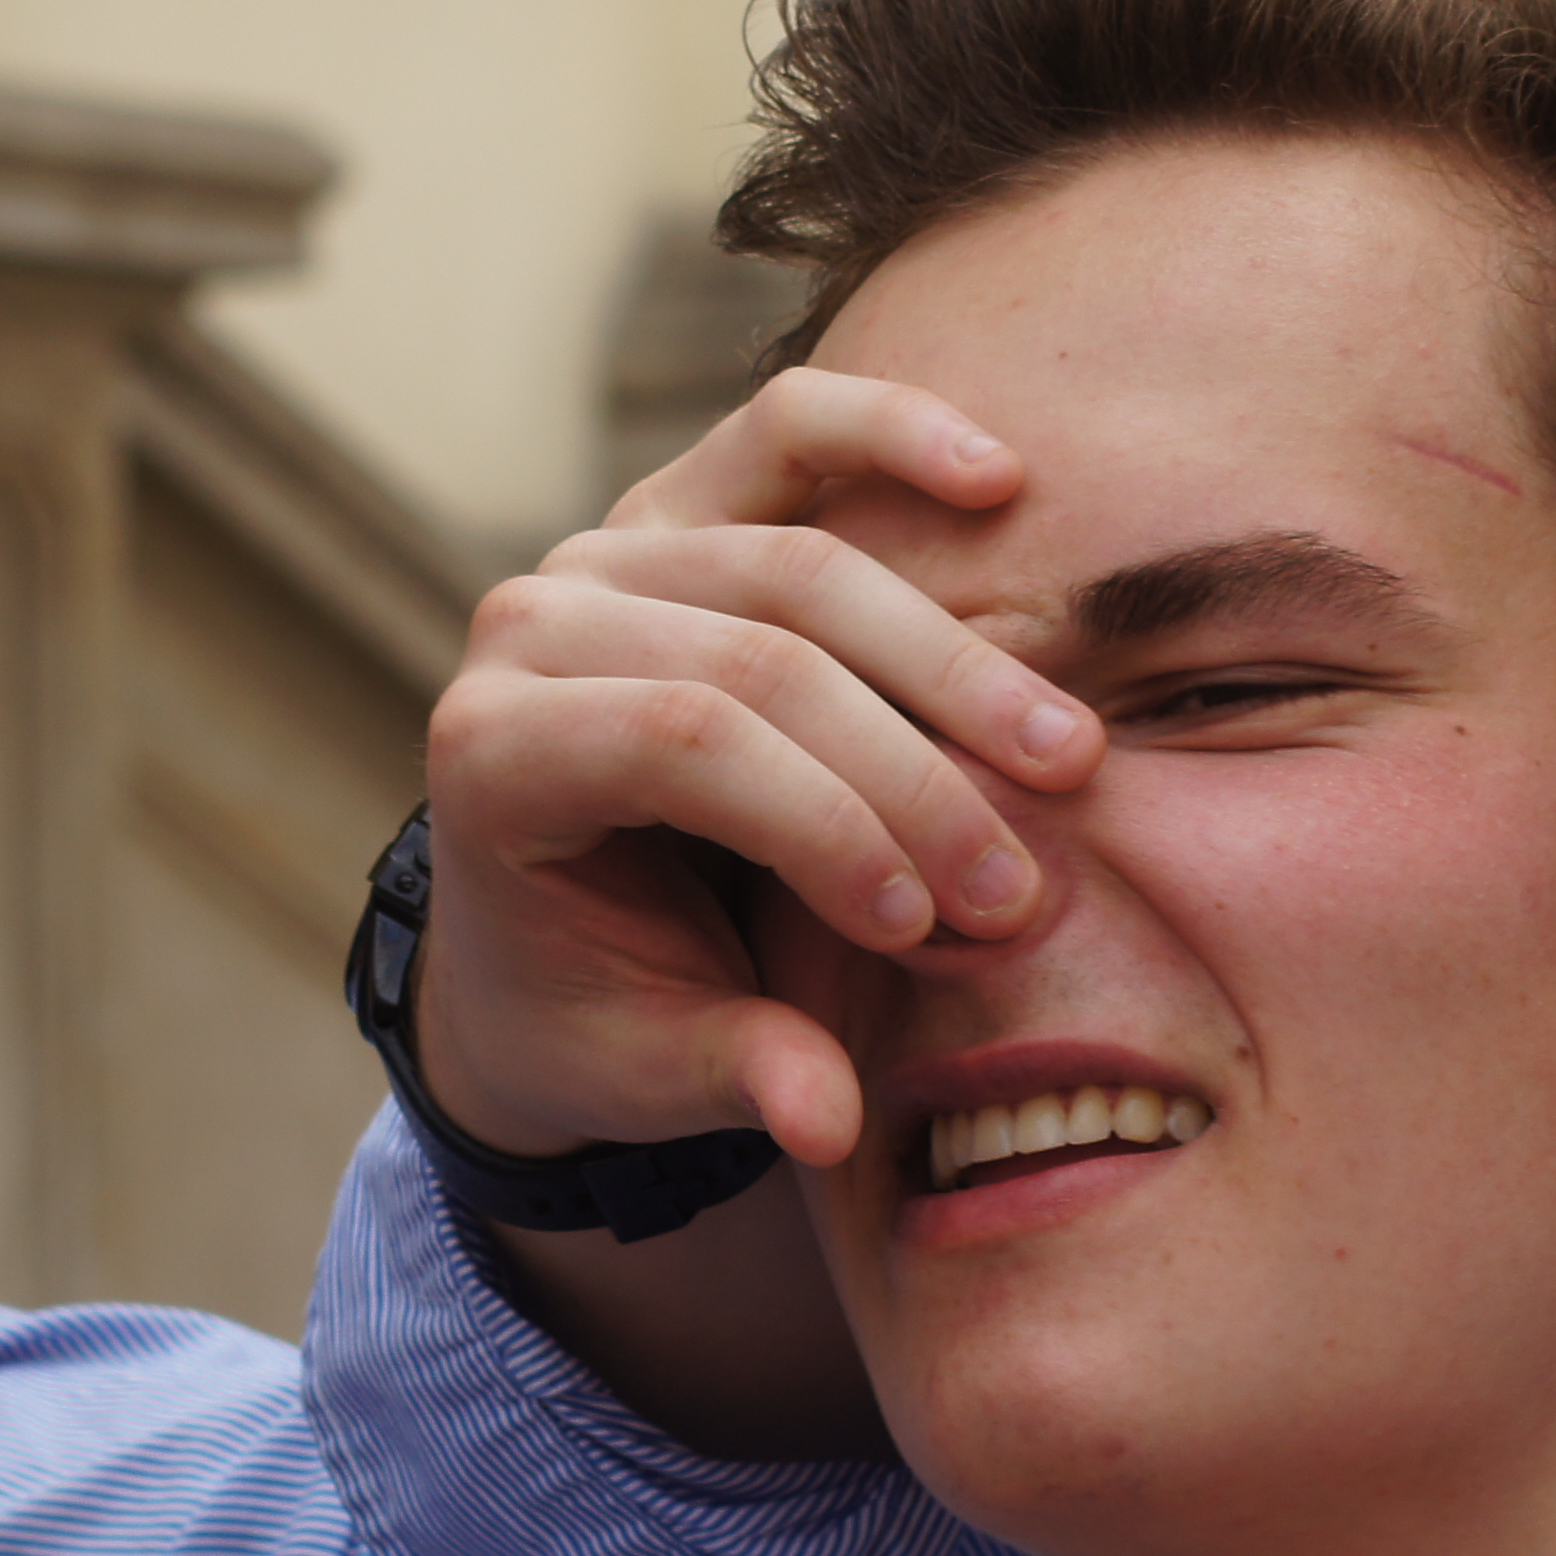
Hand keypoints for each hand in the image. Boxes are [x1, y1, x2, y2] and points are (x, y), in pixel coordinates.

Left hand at [412, 368, 1095, 1173]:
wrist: (546, 919)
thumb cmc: (601, 1002)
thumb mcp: (649, 1066)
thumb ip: (736, 1075)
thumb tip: (827, 1122)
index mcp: (489, 752)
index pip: (676, 742)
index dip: (821, 820)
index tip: (926, 923)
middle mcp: (530, 623)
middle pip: (755, 655)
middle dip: (911, 773)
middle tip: (1024, 883)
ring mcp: (607, 547)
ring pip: (803, 561)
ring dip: (953, 662)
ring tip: (1066, 757)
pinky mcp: (682, 503)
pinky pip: (789, 434)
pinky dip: (896, 435)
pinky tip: (1000, 474)